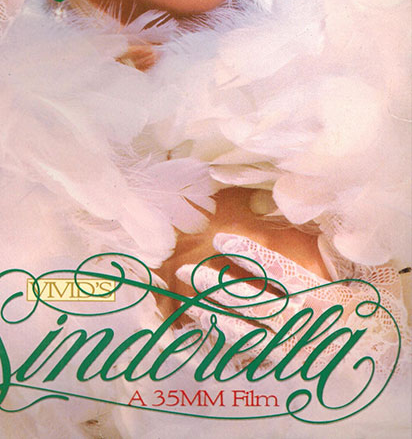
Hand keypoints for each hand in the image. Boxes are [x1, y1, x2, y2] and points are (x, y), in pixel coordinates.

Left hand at [176, 232, 405, 375]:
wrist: (383, 354)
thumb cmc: (371, 300)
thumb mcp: (365, 264)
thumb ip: (341, 237)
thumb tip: (310, 204)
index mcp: (327, 296)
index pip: (281, 271)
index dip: (249, 254)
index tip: (220, 238)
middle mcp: (308, 324)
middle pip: (255, 302)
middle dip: (218, 285)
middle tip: (186, 269)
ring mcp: (297, 348)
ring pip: (248, 330)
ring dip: (214, 312)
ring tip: (188, 294)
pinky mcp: (290, 364)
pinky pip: (252, 353)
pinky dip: (225, 340)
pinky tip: (203, 325)